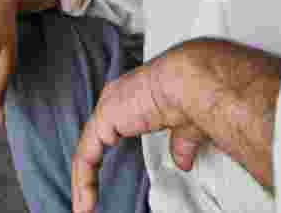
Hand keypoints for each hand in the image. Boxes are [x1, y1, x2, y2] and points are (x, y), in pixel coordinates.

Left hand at [70, 39, 280, 212]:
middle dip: (91, 167)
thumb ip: (180, 143)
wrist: (194, 81)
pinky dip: (84, 181)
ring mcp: (109, 108)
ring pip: (87, 150)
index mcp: (136, 96)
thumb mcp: (188, 126)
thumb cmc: (197, 93)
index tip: (110, 172)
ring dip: (84, 181)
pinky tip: (84, 202)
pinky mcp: (105, 119)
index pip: (114, 124)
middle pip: (96, 138)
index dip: (110, 147)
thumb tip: (183, 161)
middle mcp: (118, 98)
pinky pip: (86, 156)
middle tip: (88, 196)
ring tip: (83, 207)